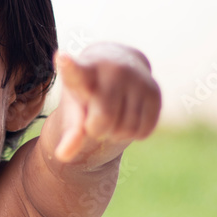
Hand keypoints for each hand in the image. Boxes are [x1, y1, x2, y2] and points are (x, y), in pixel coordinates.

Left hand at [53, 44, 160, 162]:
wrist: (118, 64)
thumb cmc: (88, 92)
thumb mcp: (75, 107)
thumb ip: (70, 131)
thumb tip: (63, 157)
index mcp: (84, 72)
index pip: (76, 72)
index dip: (69, 67)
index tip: (62, 59)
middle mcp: (112, 70)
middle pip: (104, 121)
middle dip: (98, 129)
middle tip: (96, 117)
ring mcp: (136, 78)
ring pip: (126, 129)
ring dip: (117, 133)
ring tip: (113, 114)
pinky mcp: (154, 91)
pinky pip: (143, 131)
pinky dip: (134, 133)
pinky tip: (128, 116)